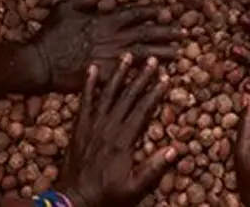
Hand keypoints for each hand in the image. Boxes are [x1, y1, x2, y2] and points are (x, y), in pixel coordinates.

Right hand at [30, 0, 183, 91]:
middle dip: (167, 32)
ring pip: (145, 54)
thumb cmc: (52, 34)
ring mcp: (111, 58)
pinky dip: (146, 74)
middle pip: (147, 34)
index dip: (152, 12)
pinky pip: (131, 75)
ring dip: (164, 53)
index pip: (135, 14)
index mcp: (105, 20)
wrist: (41, 62)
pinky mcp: (107, 76)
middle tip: (186, 33)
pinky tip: (160, 76)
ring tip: (181, 54)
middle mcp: (112, 38)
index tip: (167, 11)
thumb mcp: (67, 7)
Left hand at [56, 56, 175, 206]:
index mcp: (124, 140)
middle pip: (128, 96)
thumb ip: (153, 168)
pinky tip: (92, 68)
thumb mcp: (134, 187)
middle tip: (153, 59)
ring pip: (108, 93)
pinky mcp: (79, 126)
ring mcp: (92, 124)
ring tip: (128, 56)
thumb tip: (175, 149)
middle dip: (142, 77)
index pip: (143, 110)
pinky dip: (88, 84)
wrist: (74, 197)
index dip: (155, 93)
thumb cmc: (106, 194)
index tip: (166, 78)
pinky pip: (84, 101)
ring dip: (119, 74)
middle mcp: (109, 127)